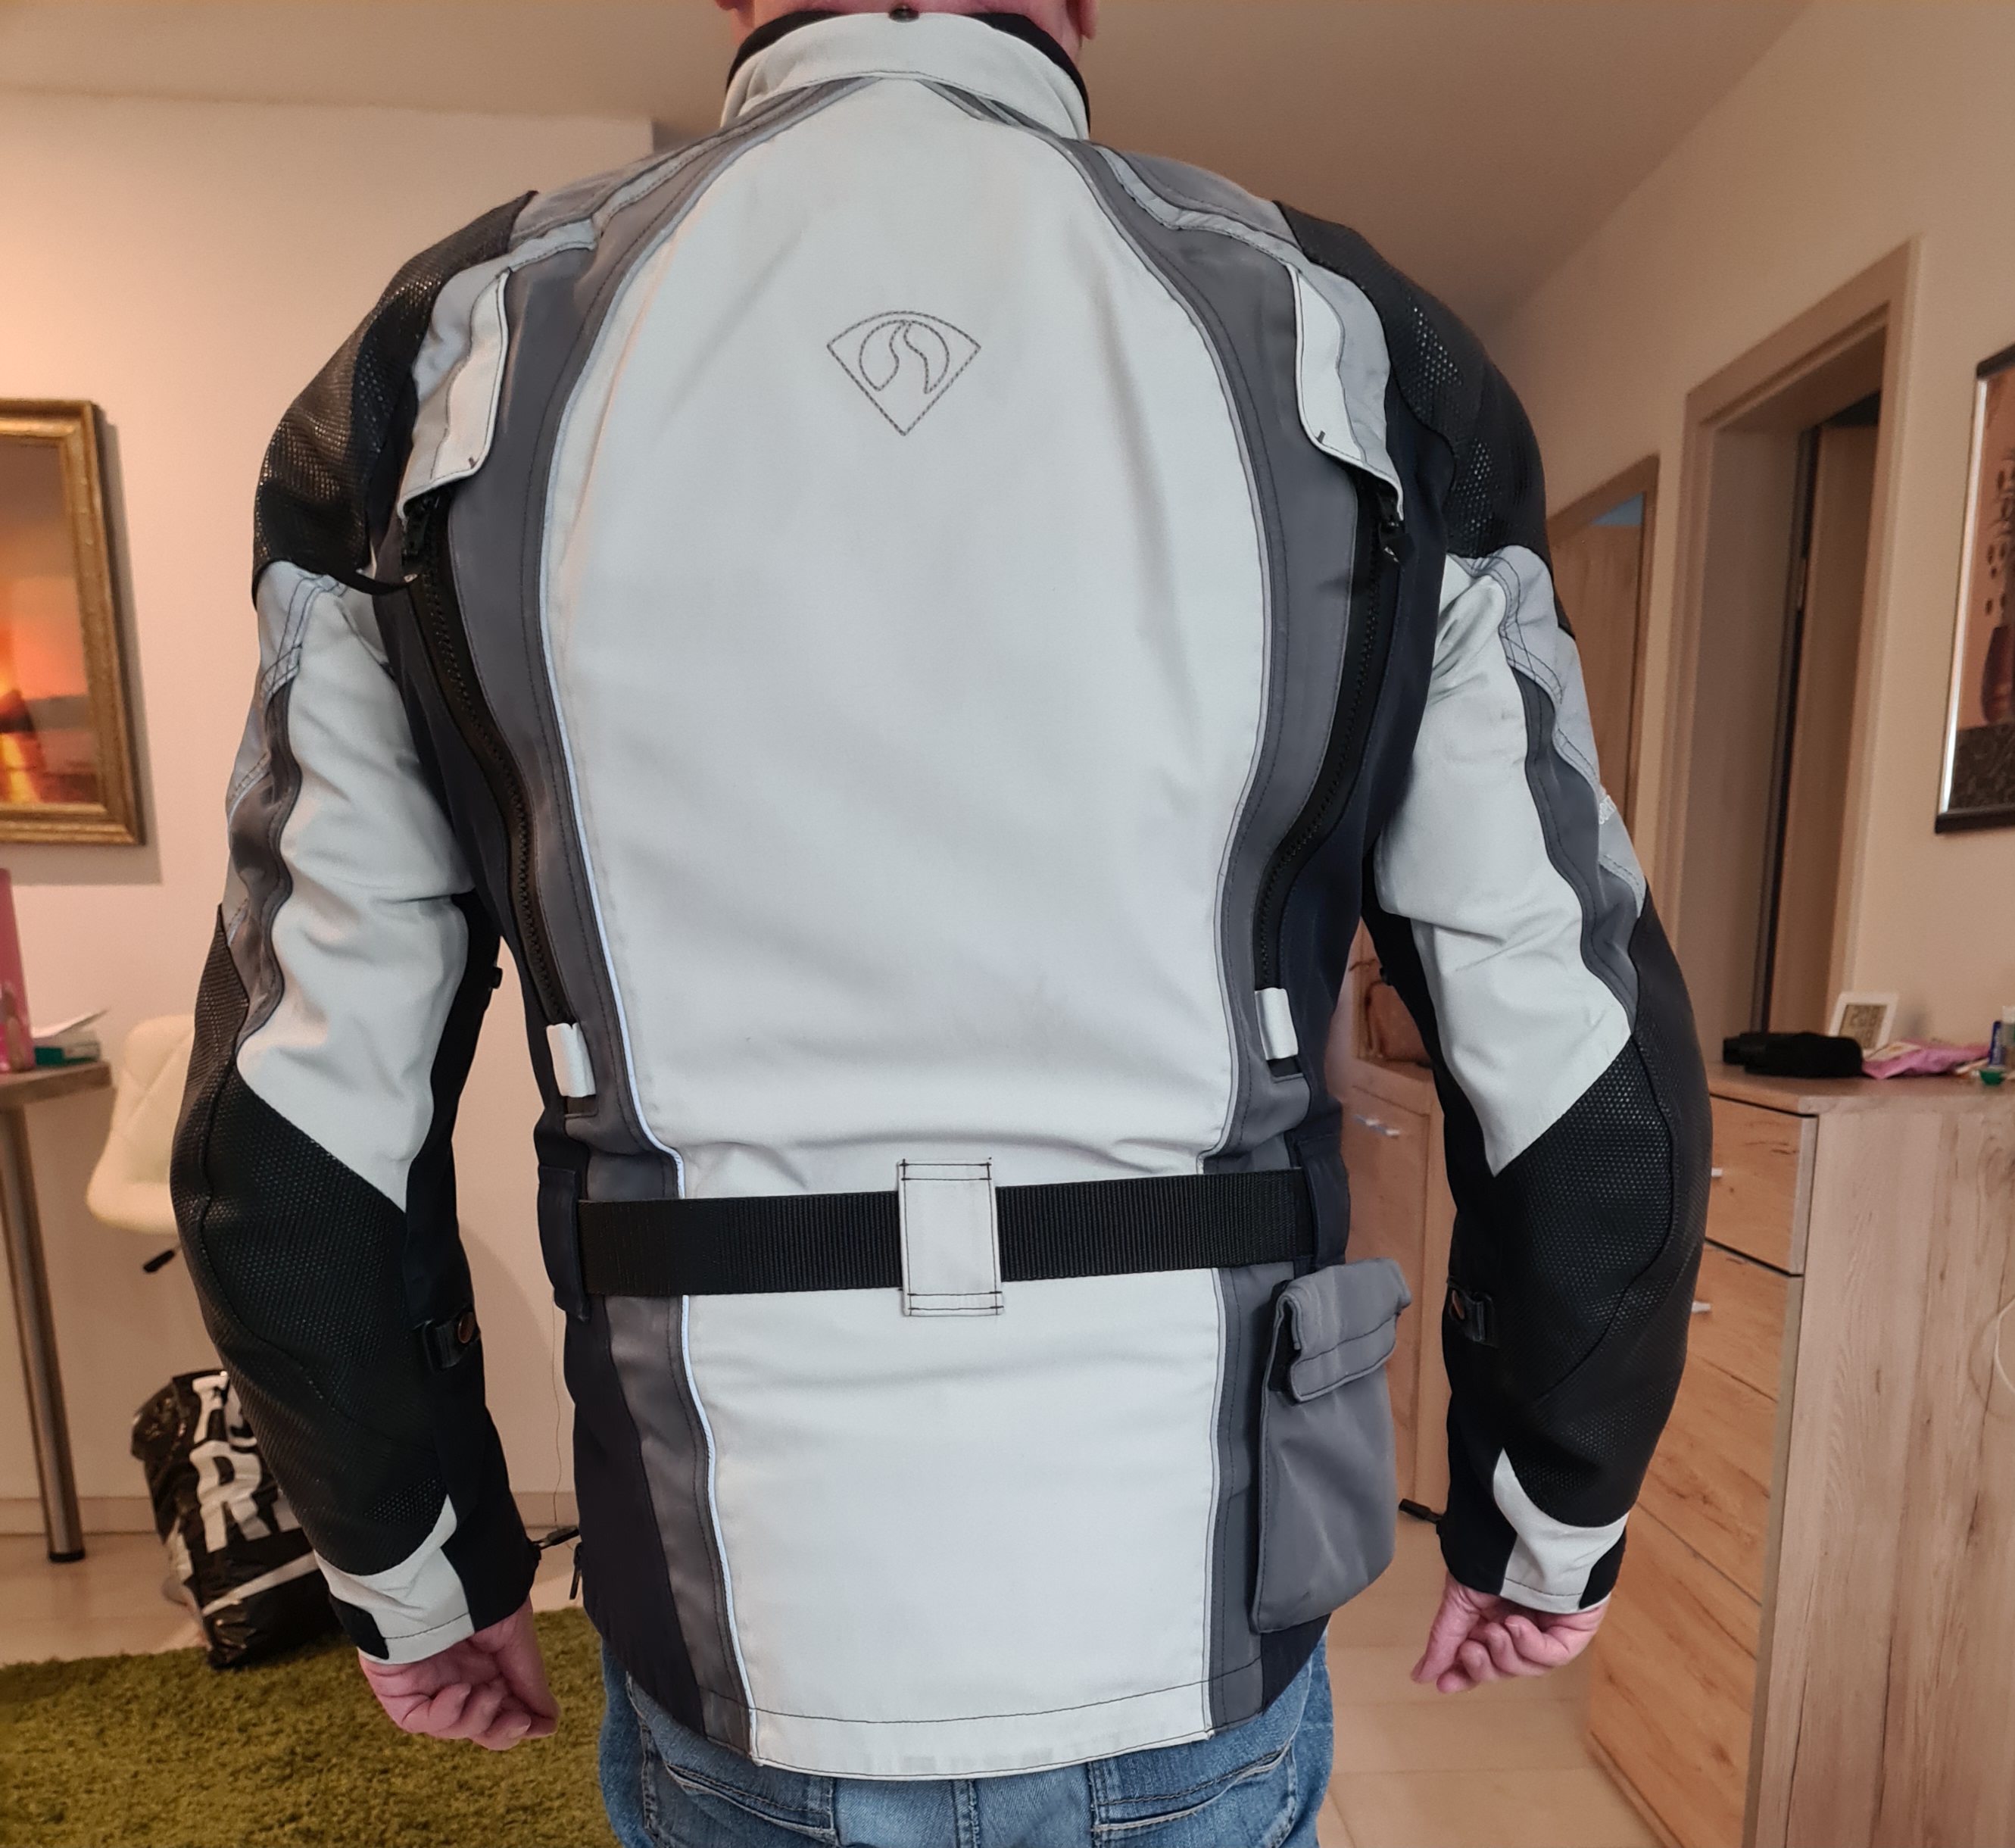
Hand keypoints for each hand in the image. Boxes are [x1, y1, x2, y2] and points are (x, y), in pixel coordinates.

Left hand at [357, 1600, 558, 1749]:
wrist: (442, 1572)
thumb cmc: (479, 1592)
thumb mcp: (515, 1636)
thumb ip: (529, 1681)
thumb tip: (549, 1722)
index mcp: (486, 1664)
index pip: (503, 1707)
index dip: (521, 1722)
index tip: (541, 1725)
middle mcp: (457, 1676)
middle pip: (478, 1725)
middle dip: (500, 1731)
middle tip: (519, 1722)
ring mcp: (427, 1685)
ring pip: (452, 1727)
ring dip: (476, 1720)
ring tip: (488, 1696)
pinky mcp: (398, 1689)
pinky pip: (419, 1719)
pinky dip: (444, 1715)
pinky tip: (460, 1692)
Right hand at [1411, 1571, 1605, 1693]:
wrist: (1528, 1535)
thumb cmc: (1496, 1555)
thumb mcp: (1460, 1598)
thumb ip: (1443, 1639)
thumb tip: (1422, 1674)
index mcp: (1492, 1617)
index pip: (1480, 1658)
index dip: (1463, 1674)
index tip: (1444, 1683)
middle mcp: (1521, 1626)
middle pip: (1501, 1667)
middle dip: (1483, 1665)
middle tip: (1471, 1650)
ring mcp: (1548, 1630)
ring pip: (1525, 1667)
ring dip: (1506, 1653)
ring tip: (1497, 1630)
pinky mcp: (1573, 1632)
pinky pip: (1552, 1656)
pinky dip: (1531, 1646)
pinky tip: (1518, 1626)